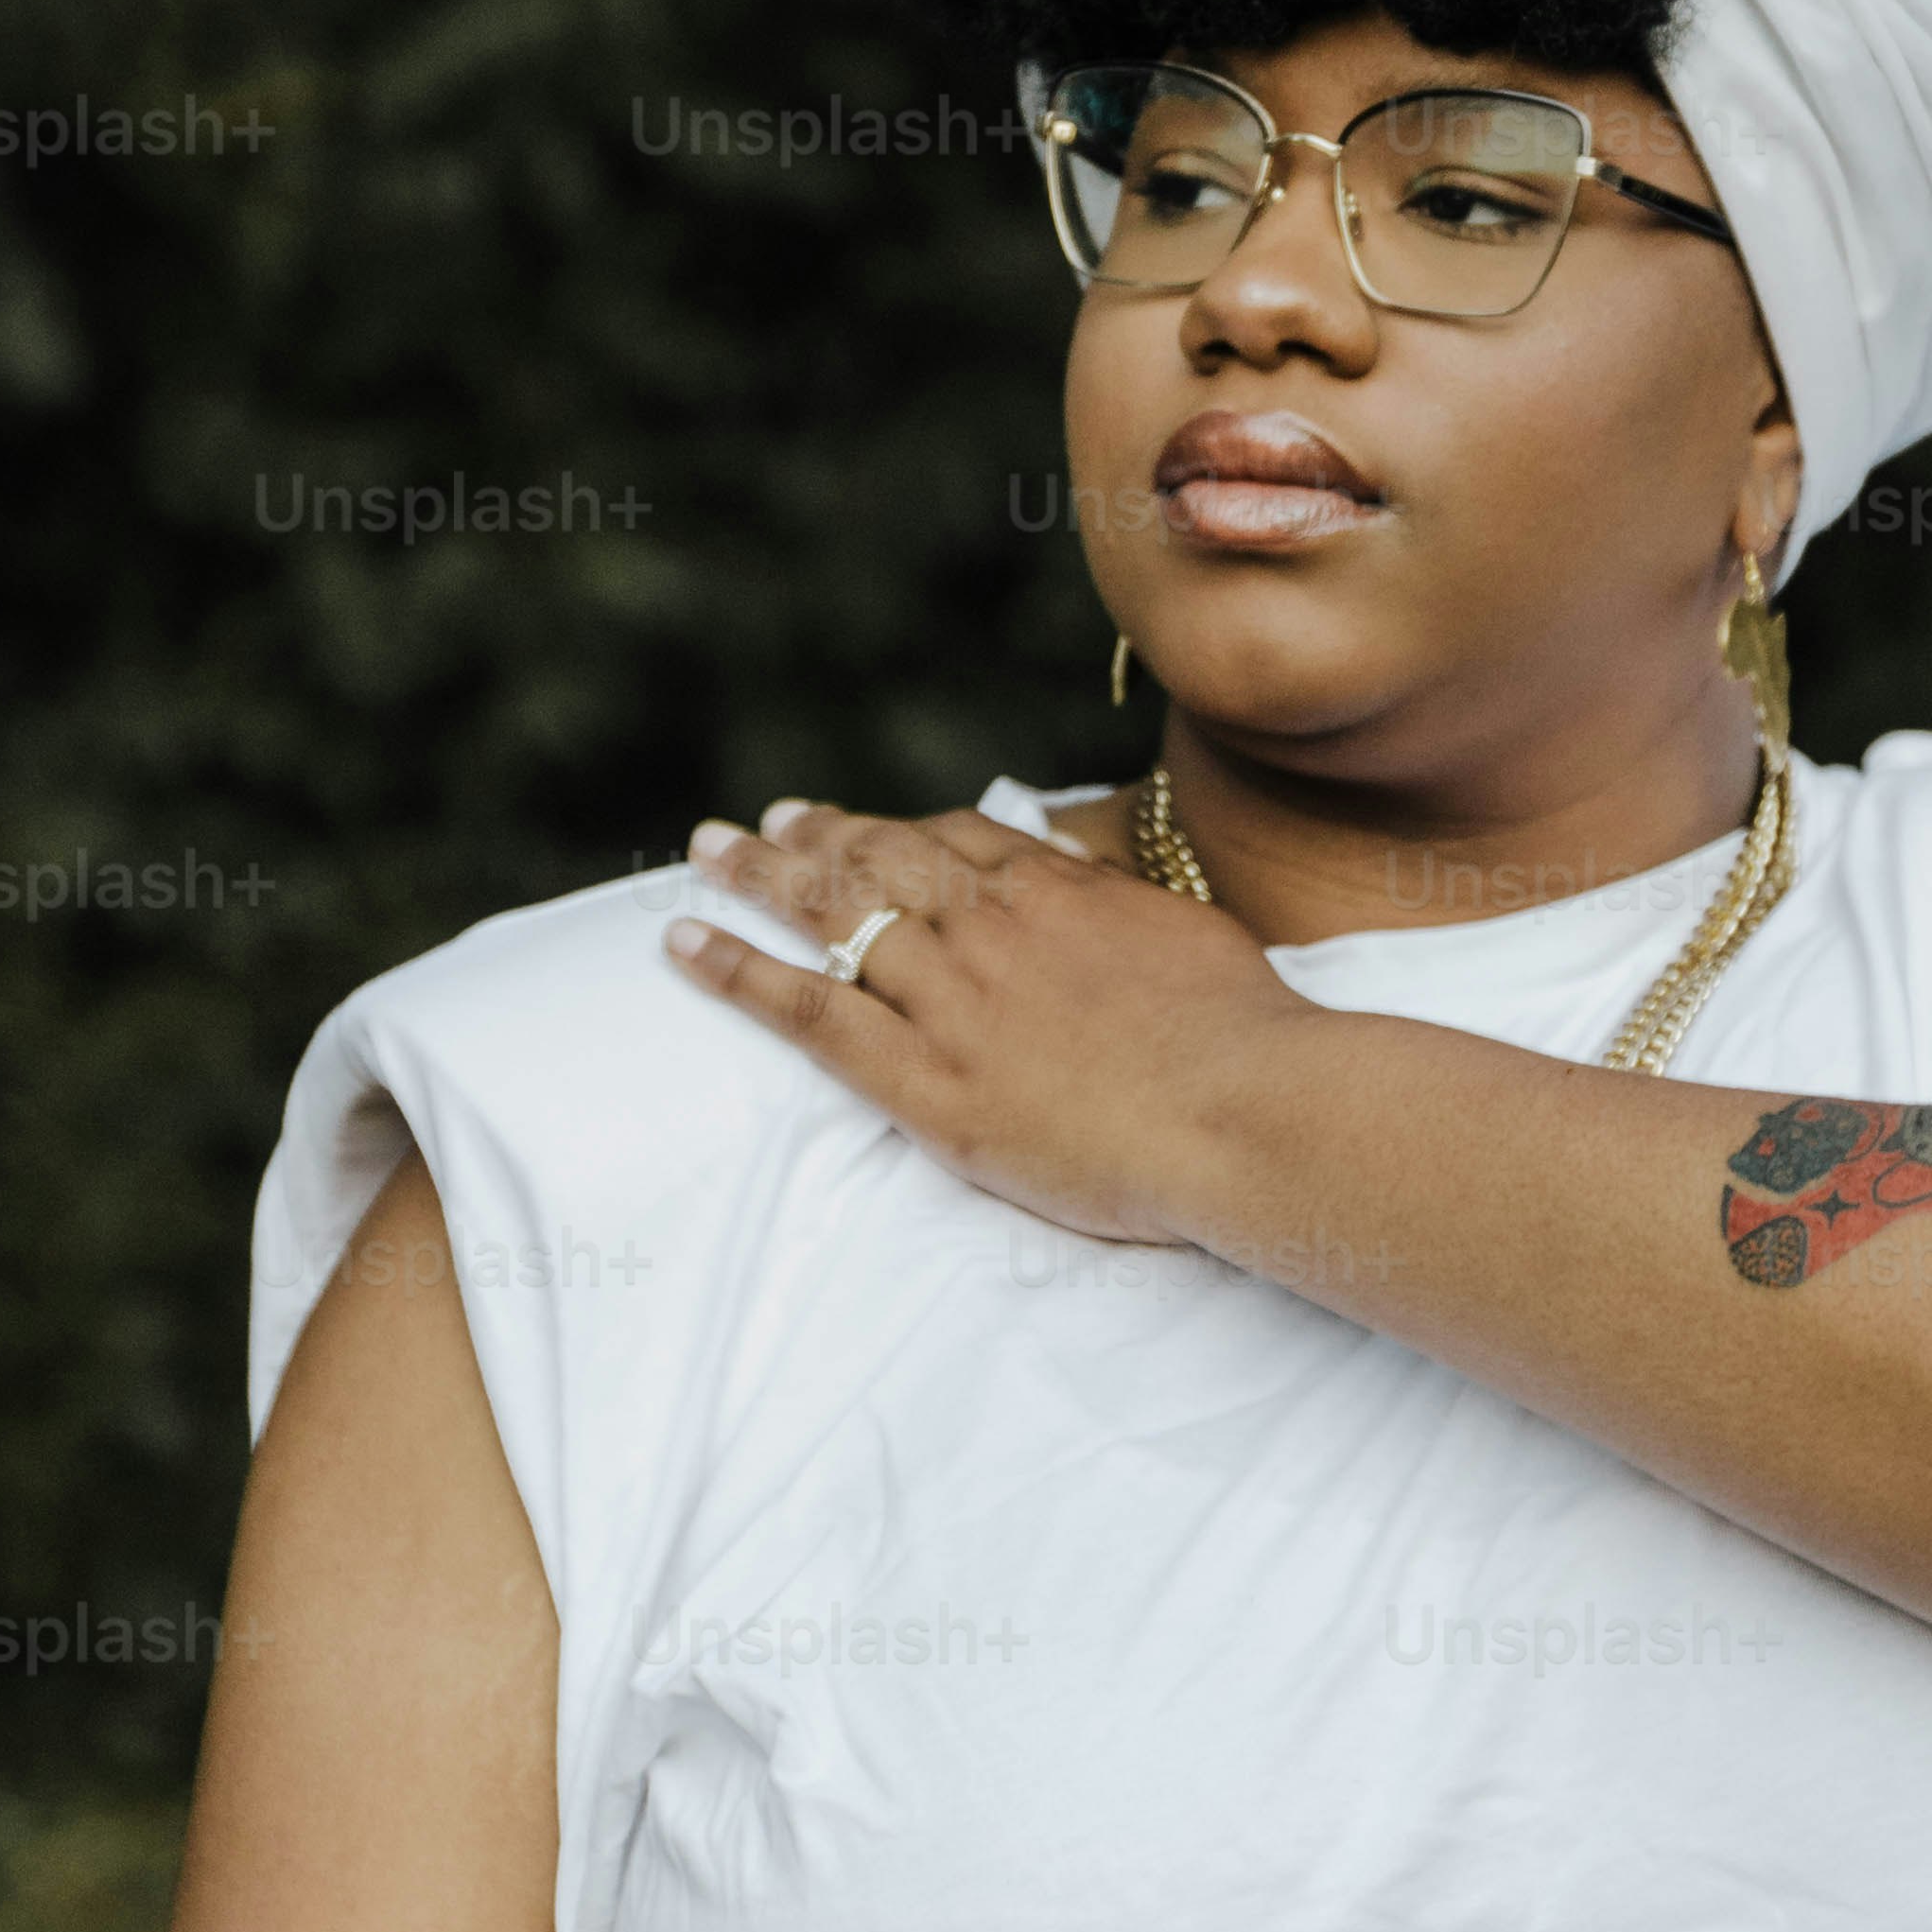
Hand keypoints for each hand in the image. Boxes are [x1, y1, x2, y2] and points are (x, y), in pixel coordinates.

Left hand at [667, 798, 1313, 1252]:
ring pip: (830, 914)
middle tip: (760, 824)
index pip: (959, 842)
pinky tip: (684, 944)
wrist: (1242, 1107)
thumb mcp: (1194, 940)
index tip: (865, 825)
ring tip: (705, 856)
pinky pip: (805, 1009)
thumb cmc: (1246, 1039)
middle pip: (878, 860)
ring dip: (757, 877)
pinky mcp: (921, 1077)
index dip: (900, 830)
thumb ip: (1128, 916)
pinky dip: (737, 969)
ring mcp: (947, 996)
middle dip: (814, 835)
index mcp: (1058, 891)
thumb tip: (1102, 897)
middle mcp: (988, 925)